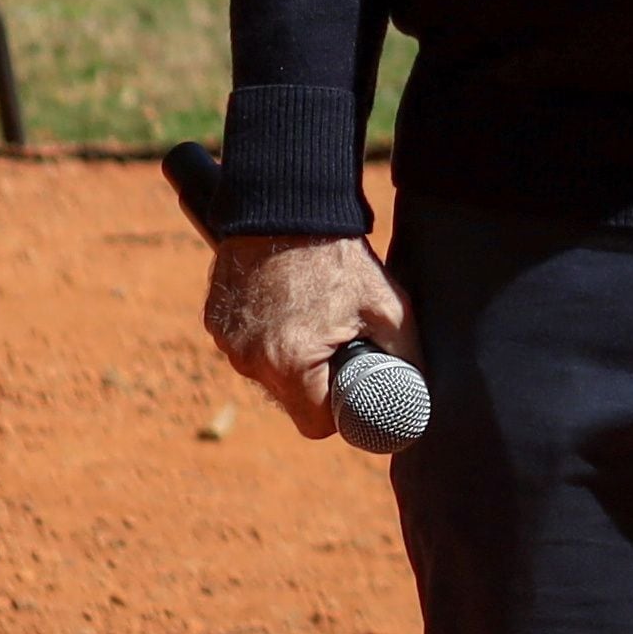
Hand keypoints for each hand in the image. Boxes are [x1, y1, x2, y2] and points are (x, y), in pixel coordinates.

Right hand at [201, 235, 414, 440]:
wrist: (289, 208)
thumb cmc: (339, 257)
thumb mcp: (388, 306)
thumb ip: (405, 355)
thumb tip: (416, 390)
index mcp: (290, 364)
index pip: (316, 425)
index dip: (341, 412)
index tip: (354, 391)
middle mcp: (250, 361)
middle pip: (291, 400)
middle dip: (317, 383)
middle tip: (341, 345)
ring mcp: (228, 342)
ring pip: (267, 373)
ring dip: (290, 360)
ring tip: (315, 319)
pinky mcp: (216, 322)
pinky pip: (247, 347)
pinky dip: (268, 337)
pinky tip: (288, 308)